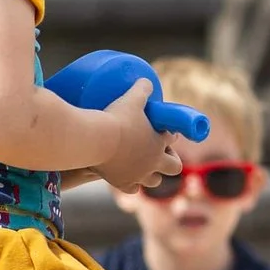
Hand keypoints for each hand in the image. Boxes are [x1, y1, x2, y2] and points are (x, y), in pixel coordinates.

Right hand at [92, 78, 182, 193]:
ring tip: (143, 166)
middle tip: (159, 152)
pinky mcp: (122, 183)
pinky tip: (126, 178)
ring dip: (152, 174)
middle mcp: (154, 162)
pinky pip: (132, 190)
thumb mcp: (131, 98)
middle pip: (175, 167)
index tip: (163, 131)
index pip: (172, 138)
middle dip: (170, 160)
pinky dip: (131, 184)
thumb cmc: (116, 118)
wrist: (95, 140)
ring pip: (154, 181)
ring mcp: (139, 175)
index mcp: (160, 142)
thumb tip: (146, 80)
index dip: (169, 134)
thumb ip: (141, 89)